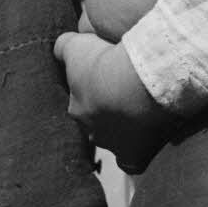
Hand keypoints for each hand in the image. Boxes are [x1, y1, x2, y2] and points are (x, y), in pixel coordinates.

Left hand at [53, 31, 179, 173]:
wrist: (141, 83)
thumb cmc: (108, 62)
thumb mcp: (78, 46)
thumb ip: (64, 47)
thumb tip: (59, 48)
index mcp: (77, 108)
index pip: (82, 102)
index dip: (97, 89)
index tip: (110, 76)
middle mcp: (91, 131)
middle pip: (99, 123)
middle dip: (110, 111)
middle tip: (128, 91)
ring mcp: (113, 147)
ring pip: (116, 140)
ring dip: (127, 127)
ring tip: (144, 108)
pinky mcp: (135, 157)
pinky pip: (134, 160)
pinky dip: (139, 152)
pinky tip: (148, 138)